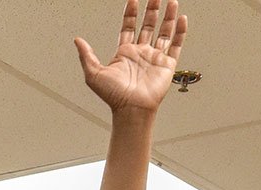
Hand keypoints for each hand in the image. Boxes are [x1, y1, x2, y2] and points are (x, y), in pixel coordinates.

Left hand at [75, 0, 186, 115]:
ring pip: (164, 31)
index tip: (133, 0)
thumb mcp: (93, 74)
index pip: (128, 27)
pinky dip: (180, 32)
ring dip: (168, 17)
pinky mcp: (167, 64)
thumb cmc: (113, 96)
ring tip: (171, 2)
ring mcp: (155, 57)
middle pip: (148, 25)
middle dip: (152, 10)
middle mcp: (140, 53)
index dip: (130, 13)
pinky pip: (176, 45)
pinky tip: (182, 19)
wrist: (131, 108)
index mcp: (124, 53)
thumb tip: (77, 40)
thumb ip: (86, 55)